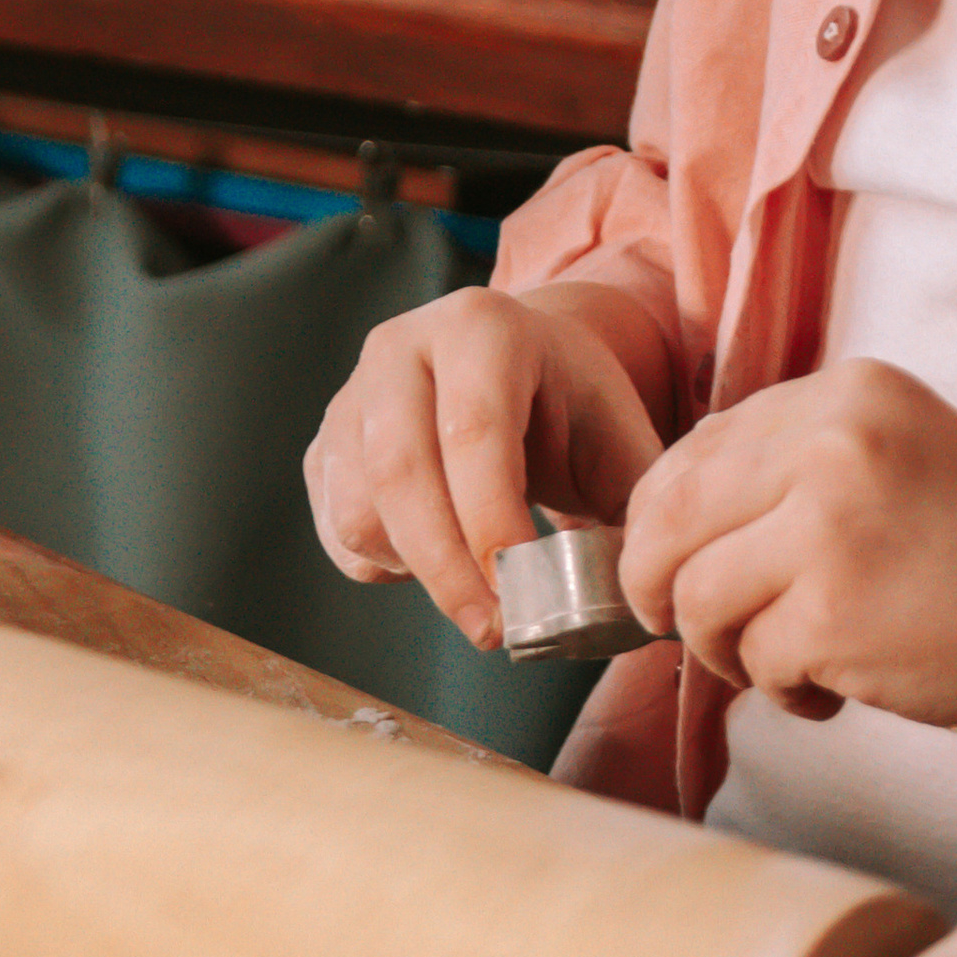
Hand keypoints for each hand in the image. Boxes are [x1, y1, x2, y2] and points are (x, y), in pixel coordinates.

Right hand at [304, 283, 671, 645]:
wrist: (511, 370)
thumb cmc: (566, 407)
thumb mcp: (617, 437)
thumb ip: (633, 504)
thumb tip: (634, 595)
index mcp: (481, 327)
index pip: (473, 432)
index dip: (492, 523)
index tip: (521, 594)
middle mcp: (400, 348)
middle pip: (400, 473)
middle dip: (447, 569)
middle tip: (493, 629)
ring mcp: (350, 397)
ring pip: (359, 510)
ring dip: (415, 569)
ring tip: (471, 582)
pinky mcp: (323, 446)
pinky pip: (337, 529)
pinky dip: (384, 566)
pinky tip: (433, 559)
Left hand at [618, 357, 956, 730]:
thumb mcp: (898, 459)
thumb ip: (795, 470)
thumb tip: (666, 525)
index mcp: (843, 395)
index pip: (691, 454)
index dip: (658, 525)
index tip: (671, 570)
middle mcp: (829, 443)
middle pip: (665, 521)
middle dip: (655, 587)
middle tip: (683, 630)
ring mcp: (828, 527)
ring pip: (694, 598)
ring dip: (723, 651)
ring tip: (789, 664)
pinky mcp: (831, 613)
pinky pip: (751, 663)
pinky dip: (783, 692)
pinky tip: (836, 692)